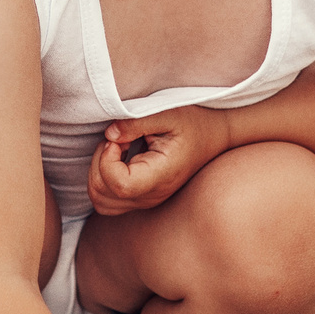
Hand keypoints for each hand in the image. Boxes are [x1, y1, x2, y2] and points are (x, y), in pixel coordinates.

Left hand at [87, 105, 233, 217]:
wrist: (214, 136)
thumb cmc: (194, 122)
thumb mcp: (168, 112)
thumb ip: (135, 122)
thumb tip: (110, 135)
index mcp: (161, 176)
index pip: (119, 185)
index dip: (107, 161)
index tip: (117, 140)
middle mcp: (153, 195)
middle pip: (103, 194)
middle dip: (99, 163)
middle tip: (117, 140)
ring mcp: (147, 201)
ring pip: (101, 201)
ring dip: (99, 171)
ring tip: (118, 149)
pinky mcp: (142, 198)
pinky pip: (108, 199)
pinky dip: (103, 180)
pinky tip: (119, 159)